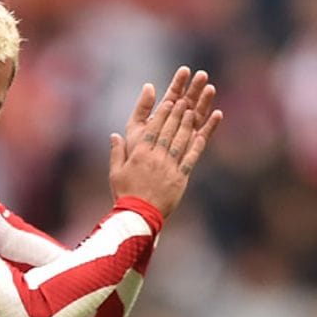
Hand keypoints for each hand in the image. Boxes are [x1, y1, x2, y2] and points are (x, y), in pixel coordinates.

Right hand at [109, 96, 222, 217]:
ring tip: (193, 111)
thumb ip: (116, 152)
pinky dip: (197, 145)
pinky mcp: (180, 178)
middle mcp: (156, 158)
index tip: (169, 101)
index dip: (163, 114)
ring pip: (180, 141)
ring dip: (187, 124)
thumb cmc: (125, 194)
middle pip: (168, 131)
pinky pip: (190, 158)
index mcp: (140, 154)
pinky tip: (202, 134)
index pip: (153, 129)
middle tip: (185, 99)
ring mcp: (169, 167)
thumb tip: (114, 135)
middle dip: (177, 113)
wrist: (139, 216)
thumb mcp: (115, 173)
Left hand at [125, 66, 217, 152]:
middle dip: (195, 88)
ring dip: (205, 102)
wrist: (140, 177)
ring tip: (210, 89)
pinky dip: (211, 126)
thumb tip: (149, 86)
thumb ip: (142, 108)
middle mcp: (176, 122)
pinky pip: (204, 136)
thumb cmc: (135, 152)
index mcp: (163, 115)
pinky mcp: (193, 147)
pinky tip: (218, 114)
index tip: (185, 70)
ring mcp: (186, 134)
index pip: (173, 94)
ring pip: (198, 115)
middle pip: (188, 102)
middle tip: (202, 75)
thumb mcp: (135, 127)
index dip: (179, 82)